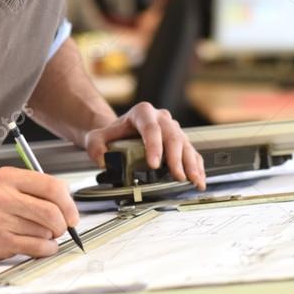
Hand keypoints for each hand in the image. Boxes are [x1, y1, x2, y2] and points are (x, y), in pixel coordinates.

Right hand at [0, 166, 79, 262]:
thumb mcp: (10, 188)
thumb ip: (38, 190)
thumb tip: (69, 204)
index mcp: (9, 177)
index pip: (51, 186)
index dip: (68, 203)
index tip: (72, 214)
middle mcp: (2, 196)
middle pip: (51, 211)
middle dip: (63, 223)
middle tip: (62, 227)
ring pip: (45, 230)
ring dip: (51, 236)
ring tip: (40, 234)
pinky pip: (36, 246)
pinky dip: (46, 249)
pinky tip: (41, 246)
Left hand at [83, 102, 206, 189]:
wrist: (122, 133)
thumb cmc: (113, 134)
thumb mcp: (97, 137)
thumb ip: (95, 146)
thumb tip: (102, 159)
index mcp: (142, 112)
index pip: (150, 128)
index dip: (154, 146)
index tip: (154, 164)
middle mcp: (161, 117)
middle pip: (172, 136)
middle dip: (176, 158)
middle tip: (177, 176)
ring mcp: (173, 128)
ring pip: (185, 144)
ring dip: (191, 164)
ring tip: (193, 180)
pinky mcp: (180, 140)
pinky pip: (192, 152)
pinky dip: (196, 166)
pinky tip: (198, 178)